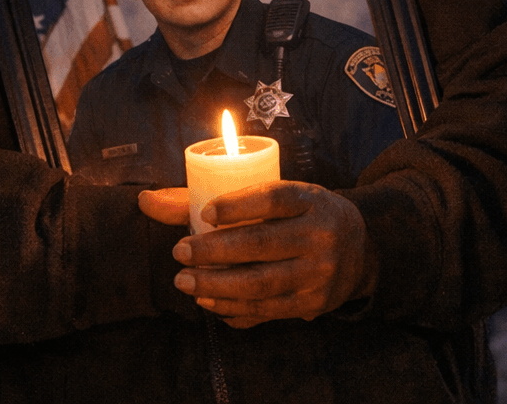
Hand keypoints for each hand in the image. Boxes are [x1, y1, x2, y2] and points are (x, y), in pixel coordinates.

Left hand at [140, 182, 377, 328]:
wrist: (360, 251)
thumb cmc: (304, 216)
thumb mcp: (279, 197)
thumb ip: (215, 198)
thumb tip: (145, 201)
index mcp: (311, 199)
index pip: (275, 198)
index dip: (239, 204)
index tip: (205, 213)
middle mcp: (320, 234)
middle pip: (262, 242)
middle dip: (215, 250)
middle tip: (180, 252)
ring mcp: (319, 272)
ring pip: (261, 282)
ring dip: (217, 284)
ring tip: (185, 281)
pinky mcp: (313, 302)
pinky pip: (266, 309)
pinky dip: (232, 306)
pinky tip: (207, 300)